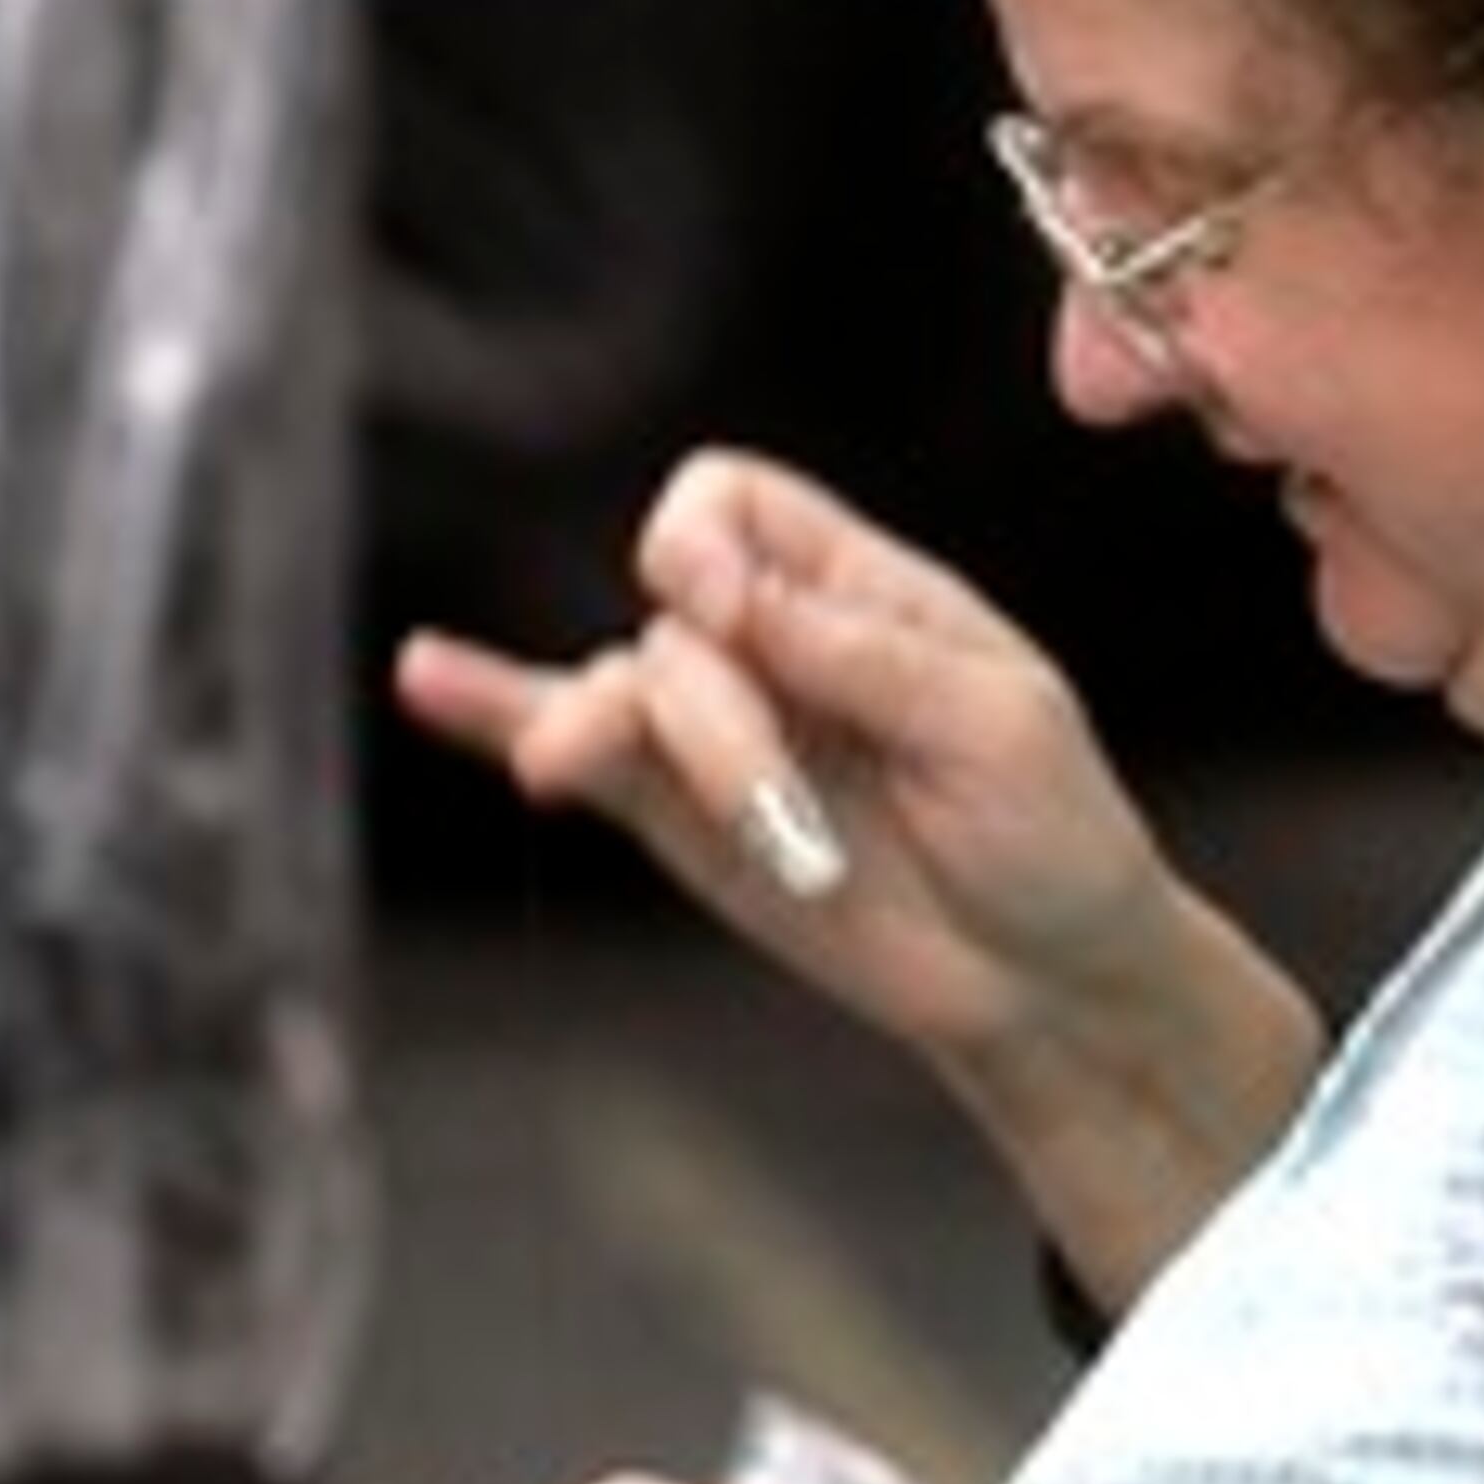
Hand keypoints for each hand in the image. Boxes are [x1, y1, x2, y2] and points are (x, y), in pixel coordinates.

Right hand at [395, 449, 1321, 1302]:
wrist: (1048, 980)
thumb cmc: (1054, 836)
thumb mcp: (997, 726)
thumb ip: (856, 651)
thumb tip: (715, 587)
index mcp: (859, 589)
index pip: (725, 503)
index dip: (705, 549)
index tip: (738, 621)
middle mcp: (771, 641)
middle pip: (669, 620)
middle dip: (719, 720)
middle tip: (798, 826)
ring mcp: (718, 730)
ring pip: (620, 699)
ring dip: (683, 774)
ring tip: (781, 851)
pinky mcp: (679, 818)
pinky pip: (572, 747)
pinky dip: (496, 713)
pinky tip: (429, 679)